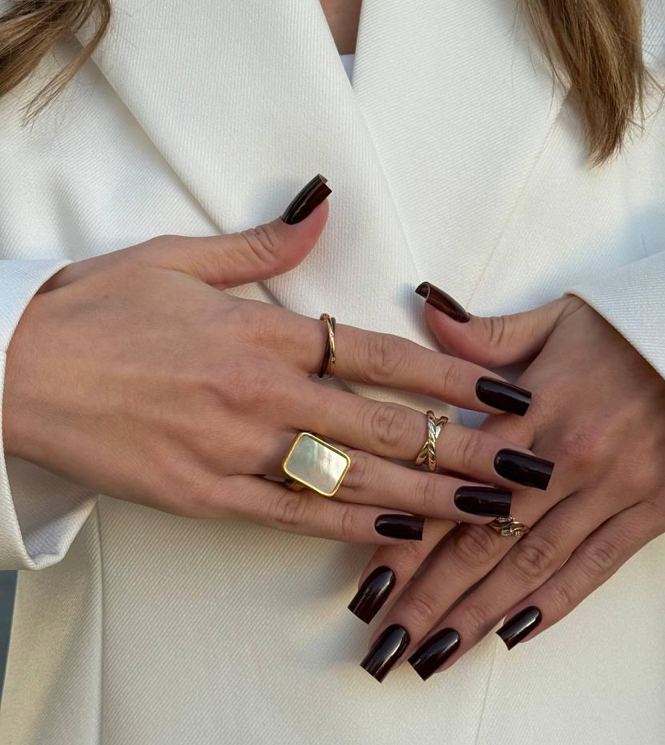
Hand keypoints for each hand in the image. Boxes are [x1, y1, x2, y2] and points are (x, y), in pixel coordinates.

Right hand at [2, 181, 533, 544]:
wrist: (13, 371)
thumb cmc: (95, 310)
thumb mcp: (174, 258)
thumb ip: (260, 245)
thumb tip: (321, 206)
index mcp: (262, 332)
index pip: (382, 357)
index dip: (453, 378)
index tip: (509, 394)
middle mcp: (263, 394)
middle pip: (387, 426)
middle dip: (468, 450)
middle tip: (532, 467)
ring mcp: (237, 451)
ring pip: (354, 479)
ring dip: (432, 497)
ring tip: (494, 513)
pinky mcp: (206, 498)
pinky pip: (295, 516)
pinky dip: (353, 530)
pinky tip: (405, 538)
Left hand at [352, 285, 664, 680]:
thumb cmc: (629, 331)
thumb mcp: (556, 319)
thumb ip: (487, 334)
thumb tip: (427, 307)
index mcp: (532, 412)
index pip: (453, 487)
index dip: (406, 541)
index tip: (367, 584)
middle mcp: (563, 461)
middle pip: (483, 541)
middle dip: (430, 599)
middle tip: (385, 648)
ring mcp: (609, 492)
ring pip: (531, 566)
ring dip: (478, 616)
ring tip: (432, 658)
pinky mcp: (650, 512)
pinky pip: (594, 568)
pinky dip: (553, 605)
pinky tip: (512, 637)